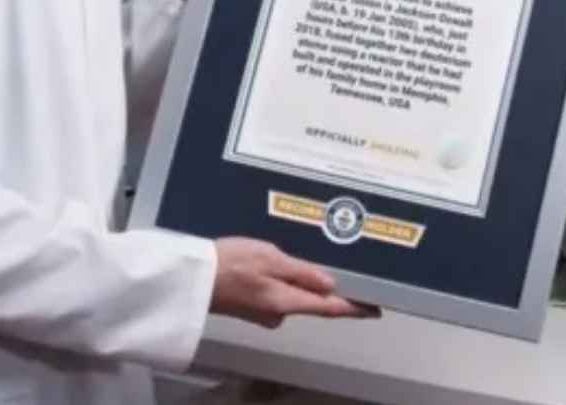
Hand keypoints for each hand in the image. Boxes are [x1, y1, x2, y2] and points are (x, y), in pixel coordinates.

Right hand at [210, 237, 379, 328]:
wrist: (190, 278)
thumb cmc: (230, 263)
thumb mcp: (271, 259)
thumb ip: (302, 272)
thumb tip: (332, 285)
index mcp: (287, 302)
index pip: (330, 308)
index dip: (354, 308)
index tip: (375, 309)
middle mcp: (279, 313)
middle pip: (312, 301)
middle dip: (323, 285)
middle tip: (337, 264)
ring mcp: (264, 312)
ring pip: (292, 294)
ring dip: (298, 279)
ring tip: (296, 253)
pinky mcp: (251, 306)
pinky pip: (276, 293)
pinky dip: (281, 279)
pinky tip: (273, 262)